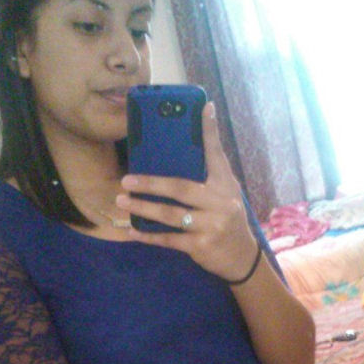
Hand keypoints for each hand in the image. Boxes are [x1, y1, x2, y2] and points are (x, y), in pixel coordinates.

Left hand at [117, 102, 258, 281]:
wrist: (241, 257)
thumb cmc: (227, 219)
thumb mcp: (225, 194)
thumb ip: (209, 176)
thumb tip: (185, 151)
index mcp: (225, 185)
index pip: (217, 154)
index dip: (210, 131)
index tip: (205, 107)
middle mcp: (220, 203)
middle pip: (180, 188)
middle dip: (150, 184)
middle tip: (126, 180)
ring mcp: (210, 225)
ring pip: (170, 215)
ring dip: (143, 208)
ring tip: (122, 201)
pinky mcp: (200, 246)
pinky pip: (169, 239)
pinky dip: (149, 236)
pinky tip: (132, 232)